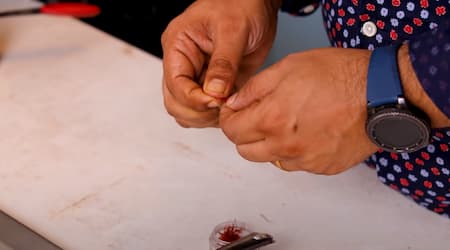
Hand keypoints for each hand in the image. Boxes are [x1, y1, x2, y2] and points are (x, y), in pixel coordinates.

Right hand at [161, 0, 279, 127]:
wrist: (258, 3)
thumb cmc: (241, 4)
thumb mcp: (233, 30)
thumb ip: (223, 64)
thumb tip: (214, 93)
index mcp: (178, 46)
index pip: (175, 84)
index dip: (194, 99)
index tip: (216, 102)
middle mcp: (183, 63)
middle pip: (175, 102)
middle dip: (197, 112)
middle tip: (222, 108)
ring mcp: (197, 76)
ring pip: (186, 110)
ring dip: (205, 118)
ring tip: (227, 109)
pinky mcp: (213, 85)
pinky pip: (204, 109)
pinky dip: (215, 116)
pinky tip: (230, 109)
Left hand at [219, 48, 378, 173]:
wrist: (382, 93)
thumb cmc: (340, 75)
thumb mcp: (289, 67)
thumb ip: (255, 88)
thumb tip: (234, 103)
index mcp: (271, 119)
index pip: (231, 131)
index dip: (228, 119)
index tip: (235, 112)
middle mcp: (285, 146)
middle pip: (245, 151)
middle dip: (244, 134)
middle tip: (257, 117)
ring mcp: (305, 160)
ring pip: (270, 160)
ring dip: (269, 144)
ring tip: (287, 123)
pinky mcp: (323, 168)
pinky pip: (297, 165)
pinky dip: (295, 152)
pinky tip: (309, 132)